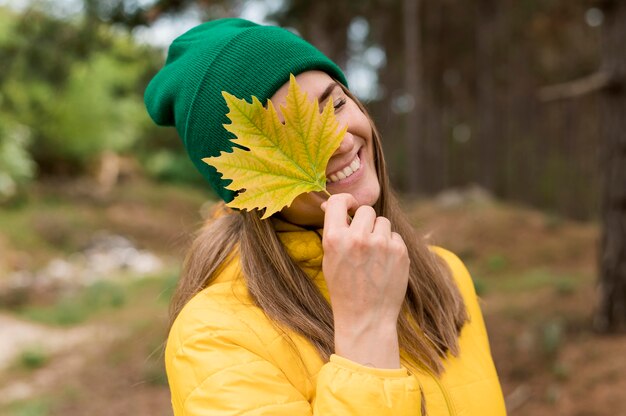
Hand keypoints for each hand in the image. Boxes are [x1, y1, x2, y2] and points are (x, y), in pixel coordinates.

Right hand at [321, 193, 409, 367]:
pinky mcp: (400, 252)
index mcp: (335, 238)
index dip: (346, 201)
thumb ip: (334, 231)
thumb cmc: (344, 289)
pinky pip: (396, 236)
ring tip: (374, 255)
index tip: (350, 207)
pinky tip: (384, 264)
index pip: (340, 201)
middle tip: (362, 240)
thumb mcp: (330, 259)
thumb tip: (337, 204)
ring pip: (383, 222)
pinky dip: (391, 246)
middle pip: (366, 210)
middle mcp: (358, 238)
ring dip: (379, 233)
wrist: (366, 319)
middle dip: (365, 221)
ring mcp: (381, 244)